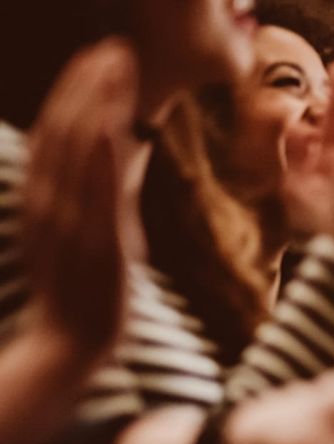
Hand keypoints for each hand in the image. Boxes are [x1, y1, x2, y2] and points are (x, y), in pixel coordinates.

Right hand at [23, 37, 139, 348]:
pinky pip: (96, 193)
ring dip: (96, 104)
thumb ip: (104, 188)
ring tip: (116, 67)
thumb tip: (125, 149)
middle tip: (113, 47)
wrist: (72, 344)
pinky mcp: (97, 242)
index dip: (74, 92)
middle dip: (88, 85)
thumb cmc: (85, 287)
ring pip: (78, 151)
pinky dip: (102, 156)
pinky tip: (114, 123)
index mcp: (46, 198)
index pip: (56, 133)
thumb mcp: (93, 227)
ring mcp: (71, 221)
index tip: (97, 58)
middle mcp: (51, 203)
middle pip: (65, 131)